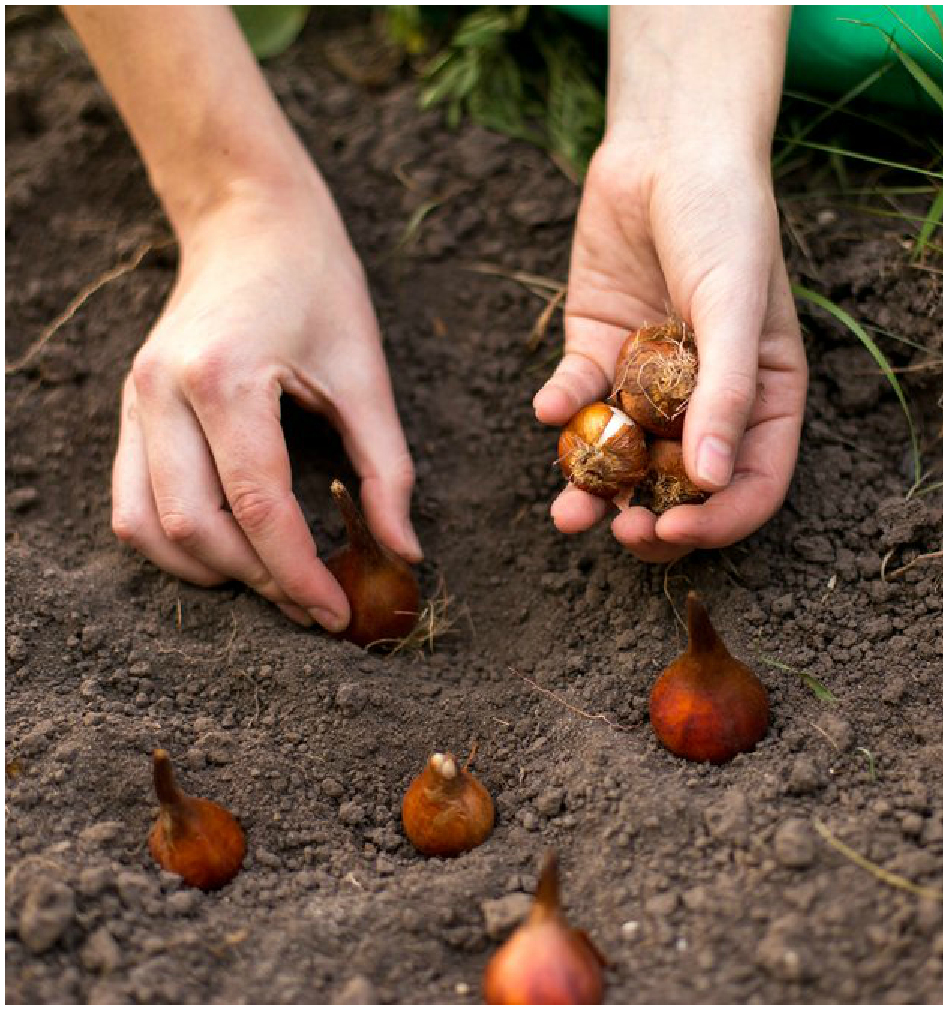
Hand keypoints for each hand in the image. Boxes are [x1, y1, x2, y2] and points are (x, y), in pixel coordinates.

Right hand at [111, 182, 420, 631]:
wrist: (250, 220)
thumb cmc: (318, 285)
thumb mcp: (368, 373)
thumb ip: (387, 468)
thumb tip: (403, 552)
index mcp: (225, 378)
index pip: (258, 505)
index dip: (299, 572)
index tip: (337, 614)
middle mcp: (162, 391)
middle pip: (196, 526)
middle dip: (258, 581)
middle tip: (315, 607)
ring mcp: (135, 400)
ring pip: (147, 525)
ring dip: (209, 572)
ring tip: (276, 585)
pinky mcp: (129, 408)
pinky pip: (131, 501)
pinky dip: (177, 542)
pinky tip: (234, 552)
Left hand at [533, 141, 806, 563]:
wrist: (669, 147)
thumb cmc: (727, 221)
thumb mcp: (736, 308)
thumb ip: (727, 394)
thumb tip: (712, 482)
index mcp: (765, 398)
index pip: (751, 483)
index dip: (717, 521)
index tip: (673, 531)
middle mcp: (710, 398)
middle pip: (683, 486)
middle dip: (650, 518)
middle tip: (618, 533)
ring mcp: (651, 378)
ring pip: (624, 455)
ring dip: (595, 488)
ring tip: (568, 511)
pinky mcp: (599, 347)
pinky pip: (580, 398)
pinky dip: (563, 409)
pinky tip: (549, 407)